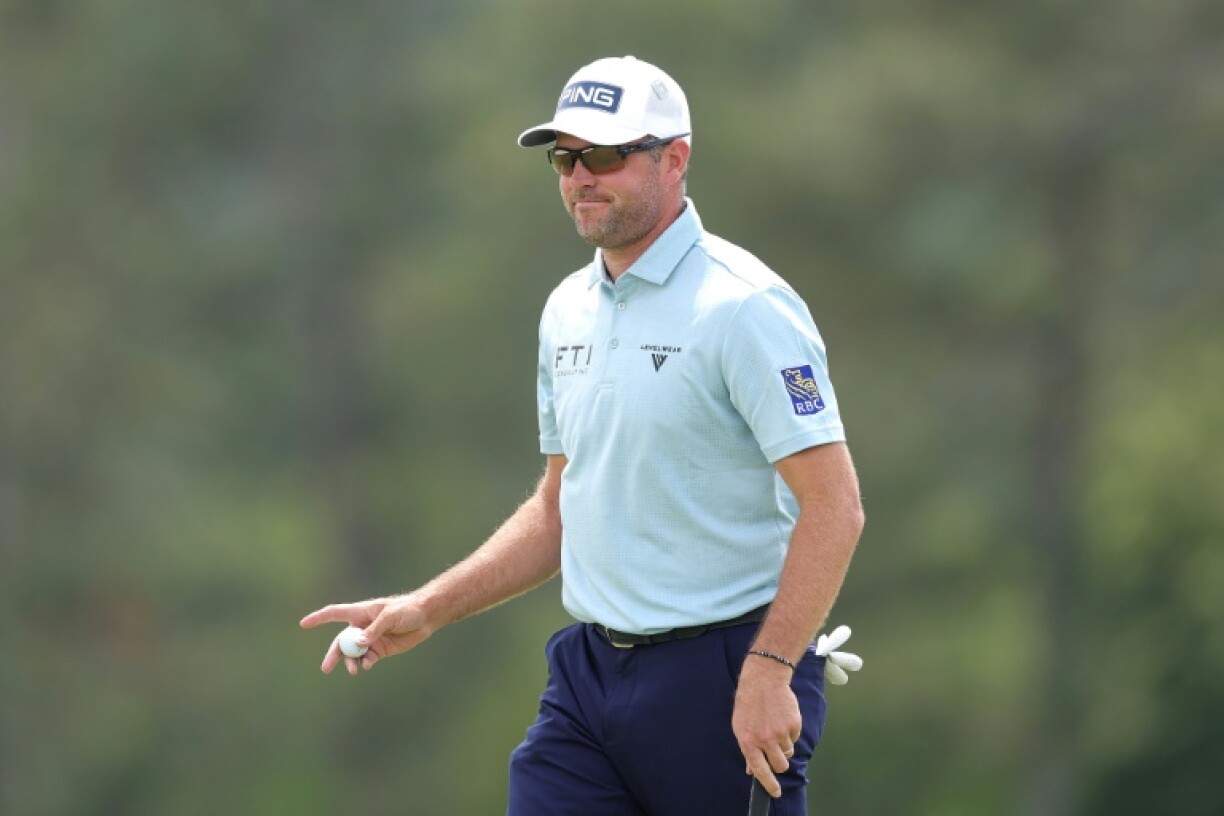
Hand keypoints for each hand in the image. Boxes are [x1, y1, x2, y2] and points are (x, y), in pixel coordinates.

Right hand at [299, 594, 433, 675]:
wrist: (426, 618)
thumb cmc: (407, 610)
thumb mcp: (390, 617)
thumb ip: (373, 630)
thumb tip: (358, 645)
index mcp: (360, 612)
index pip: (334, 614)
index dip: (319, 618)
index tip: (303, 624)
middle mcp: (362, 627)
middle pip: (341, 642)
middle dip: (333, 655)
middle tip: (326, 668)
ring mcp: (370, 639)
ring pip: (353, 654)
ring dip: (351, 662)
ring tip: (352, 670)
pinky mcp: (380, 650)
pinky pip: (367, 659)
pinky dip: (365, 663)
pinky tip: (368, 665)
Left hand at [732, 656, 800, 798]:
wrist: (764, 680)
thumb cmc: (749, 703)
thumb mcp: (740, 726)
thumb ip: (748, 749)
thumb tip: (751, 769)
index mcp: (748, 741)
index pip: (759, 770)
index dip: (769, 784)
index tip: (775, 792)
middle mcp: (765, 740)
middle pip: (780, 765)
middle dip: (780, 762)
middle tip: (776, 750)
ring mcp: (780, 732)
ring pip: (789, 751)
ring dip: (784, 743)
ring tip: (774, 724)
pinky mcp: (793, 724)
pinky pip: (795, 737)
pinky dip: (790, 731)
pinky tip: (781, 717)